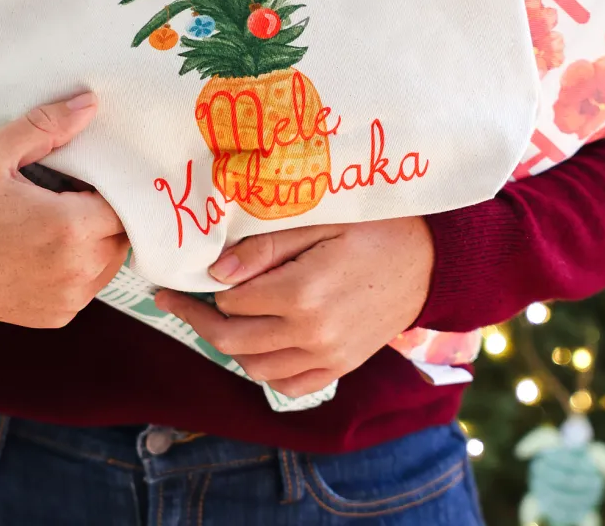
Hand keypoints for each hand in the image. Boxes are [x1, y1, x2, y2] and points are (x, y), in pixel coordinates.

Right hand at [0, 94, 129, 328]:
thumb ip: (45, 126)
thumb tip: (89, 104)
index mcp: (68, 227)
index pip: (124, 204)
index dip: (113, 187)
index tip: (88, 176)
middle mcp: (76, 270)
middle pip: (122, 233)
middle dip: (107, 211)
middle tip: (75, 194)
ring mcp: (68, 299)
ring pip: (110, 260)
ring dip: (98, 238)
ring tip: (63, 218)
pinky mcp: (57, 316)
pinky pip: (90, 285)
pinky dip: (82, 265)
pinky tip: (51, 247)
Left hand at [155, 218, 433, 397]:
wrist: (430, 260)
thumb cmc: (374, 228)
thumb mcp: (319, 220)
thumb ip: (266, 245)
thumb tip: (216, 271)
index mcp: (302, 293)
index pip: (230, 300)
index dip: (200, 288)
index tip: (178, 277)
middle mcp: (312, 334)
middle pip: (232, 339)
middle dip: (196, 319)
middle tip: (173, 299)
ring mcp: (328, 357)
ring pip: (254, 367)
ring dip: (225, 345)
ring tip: (211, 317)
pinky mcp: (341, 367)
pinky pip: (288, 384)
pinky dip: (262, 370)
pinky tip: (253, 345)